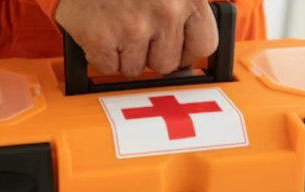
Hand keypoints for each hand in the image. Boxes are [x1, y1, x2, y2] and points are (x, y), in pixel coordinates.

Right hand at [55, 0, 218, 77]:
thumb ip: (182, 9)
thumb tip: (189, 52)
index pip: (204, 45)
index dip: (186, 50)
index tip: (175, 47)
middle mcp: (164, 11)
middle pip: (167, 64)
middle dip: (150, 53)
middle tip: (136, 29)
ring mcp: (132, 27)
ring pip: (135, 69)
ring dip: (124, 54)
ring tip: (116, 24)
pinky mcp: (100, 38)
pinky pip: (107, 67)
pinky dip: (100, 53)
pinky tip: (100, 29)